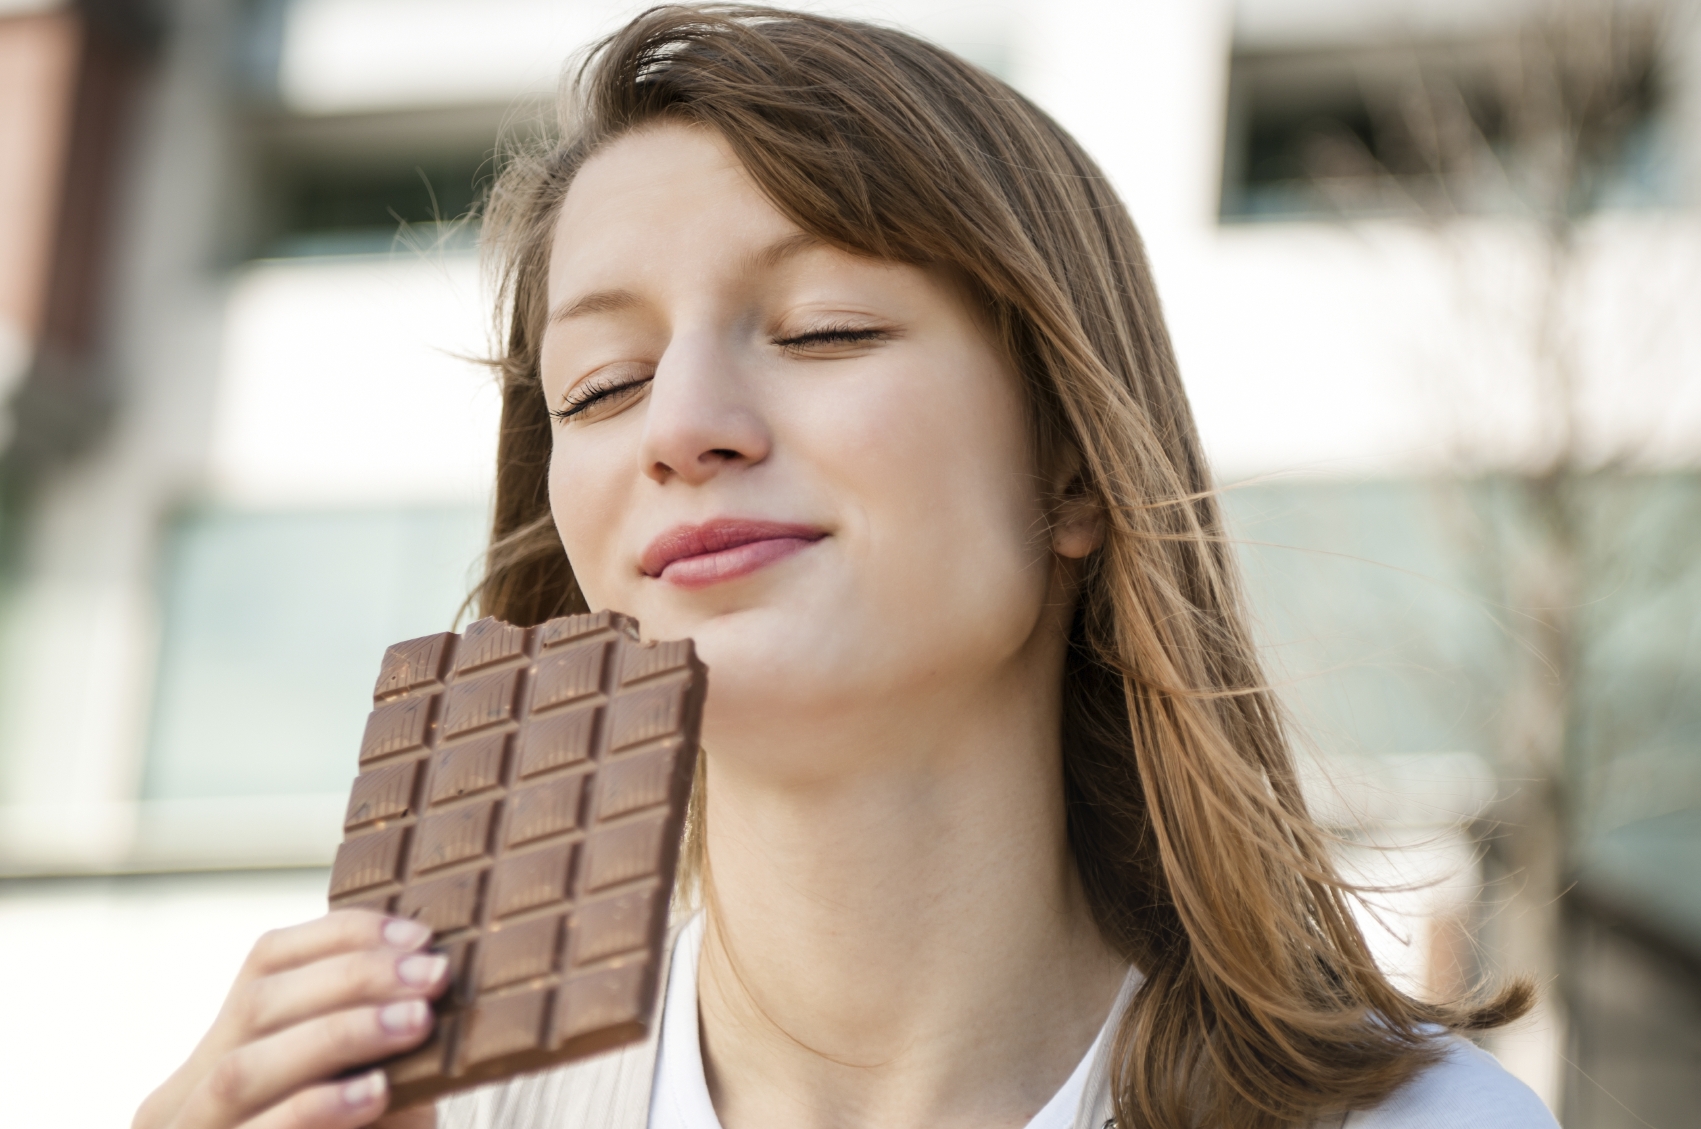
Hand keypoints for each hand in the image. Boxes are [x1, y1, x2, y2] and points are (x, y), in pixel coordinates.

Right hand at [134, 910, 447, 1128]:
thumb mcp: (356, 1095)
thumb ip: (373, 1045)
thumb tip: (427, 977)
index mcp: (216, 1055)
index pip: (265, 961)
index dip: (342, 936)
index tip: (418, 934)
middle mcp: (183, 1098)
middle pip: (258, 1006)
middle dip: (353, 980)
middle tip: (433, 976)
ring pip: (243, 1068)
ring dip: (339, 1035)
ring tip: (415, 1022)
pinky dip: (316, 1109)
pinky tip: (377, 1093)